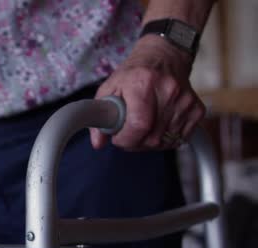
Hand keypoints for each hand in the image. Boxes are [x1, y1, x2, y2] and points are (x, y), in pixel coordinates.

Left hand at [90, 35, 205, 150]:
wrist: (165, 56)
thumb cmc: (134, 74)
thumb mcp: (110, 87)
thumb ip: (100, 115)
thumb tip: (98, 143)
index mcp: (143, 82)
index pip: (139, 124)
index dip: (126, 138)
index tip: (117, 138)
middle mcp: (169, 90)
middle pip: (152, 138)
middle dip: (135, 143)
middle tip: (127, 134)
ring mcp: (186, 101)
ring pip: (165, 142)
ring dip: (149, 143)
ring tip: (141, 129)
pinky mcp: (197, 109)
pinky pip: (180, 139)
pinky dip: (166, 140)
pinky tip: (157, 128)